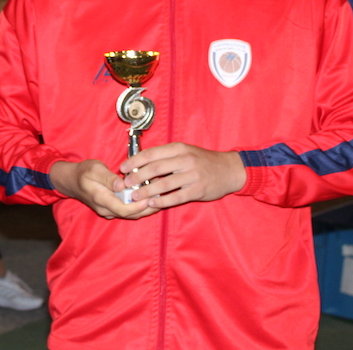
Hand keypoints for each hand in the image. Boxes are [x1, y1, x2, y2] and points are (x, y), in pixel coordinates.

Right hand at [50, 159, 157, 219]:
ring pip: (130, 215)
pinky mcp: (111, 209)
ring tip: (159, 199)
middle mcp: (106, 209)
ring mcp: (108, 211)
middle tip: (162, 199)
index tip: (150, 198)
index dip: (138, 206)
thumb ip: (108, 177)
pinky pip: (127, 211)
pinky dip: (139, 206)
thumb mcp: (94, 169)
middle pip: (130, 215)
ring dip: (145, 209)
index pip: (123, 209)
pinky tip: (148, 198)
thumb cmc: (84, 172)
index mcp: (101, 199)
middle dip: (147, 209)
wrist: (72, 181)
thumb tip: (121, 185)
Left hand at [117, 143, 246, 208]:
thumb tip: (141, 164)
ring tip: (135, 195)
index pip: (152, 153)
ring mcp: (192, 175)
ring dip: (146, 191)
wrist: (229, 170)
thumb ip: (166, 157)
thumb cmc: (202, 161)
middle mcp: (185, 160)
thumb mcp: (185, 152)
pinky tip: (152, 203)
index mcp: (179, 148)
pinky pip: (176, 197)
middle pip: (155, 168)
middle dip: (137, 176)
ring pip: (164, 184)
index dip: (134, 161)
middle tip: (125, 184)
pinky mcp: (198, 190)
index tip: (123, 168)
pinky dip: (162, 201)